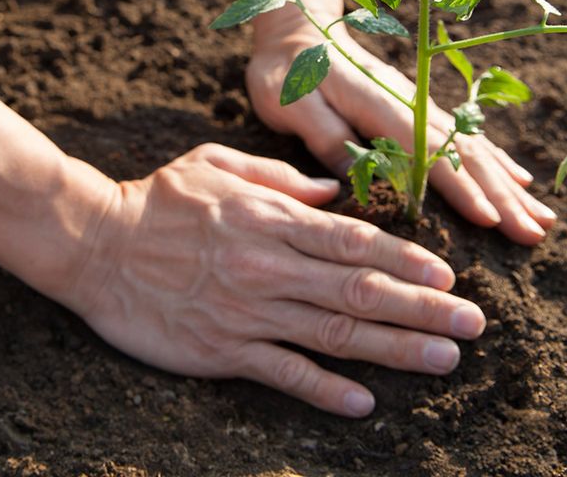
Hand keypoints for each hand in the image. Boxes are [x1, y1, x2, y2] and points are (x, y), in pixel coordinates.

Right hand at [70, 144, 484, 415]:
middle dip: (422, 309)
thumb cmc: (160, 199)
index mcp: (272, 219)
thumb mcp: (219, 163)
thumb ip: (281, 177)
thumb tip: (333, 191)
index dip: (405, 261)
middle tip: (471, 325)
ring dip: (394, 349)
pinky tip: (364, 404)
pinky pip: (283, 373)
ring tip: (444, 359)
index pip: (354, 241)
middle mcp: (269, 266)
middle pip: (359, 291)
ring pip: (334, 334)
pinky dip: (326, 390)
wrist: (95, 243)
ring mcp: (248, 312)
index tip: (447, 276)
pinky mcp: (221, 350)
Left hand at [247, 0, 556, 244]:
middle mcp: (411, 104)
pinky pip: (466, 136)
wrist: (300, 30)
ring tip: (542, 217)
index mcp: (381, 106)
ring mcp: (420, 105)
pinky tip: (518, 181)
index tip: (492, 221)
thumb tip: (363, 181)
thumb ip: (327, 137)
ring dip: (508, 184)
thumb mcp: (292, 104)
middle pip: (466, 153)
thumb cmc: (289, 72)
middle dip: (502, 195)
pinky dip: (496, 160)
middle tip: (535, 234)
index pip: (429, 152)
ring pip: (474, 148)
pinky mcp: (420, 108)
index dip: (461, 187)